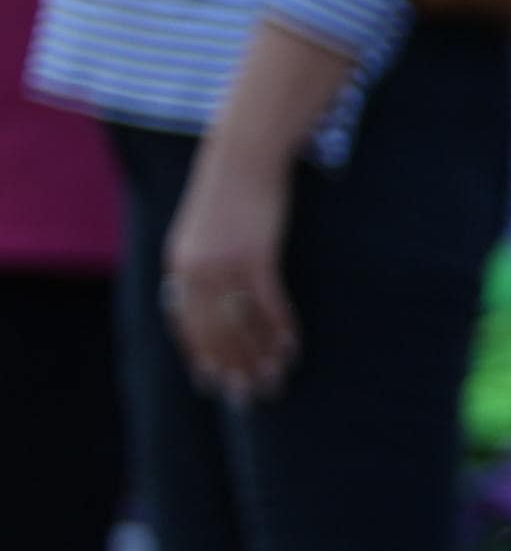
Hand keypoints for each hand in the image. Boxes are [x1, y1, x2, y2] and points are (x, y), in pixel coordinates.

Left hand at [159, 161, 296, 403]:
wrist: (244, 154)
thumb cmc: (230, 190)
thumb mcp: (204, 229)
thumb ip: (203, 263)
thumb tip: (212, 297)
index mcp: (180, 266)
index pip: (186, 324)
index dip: (201, 356)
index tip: (212, 383)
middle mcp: (196, 271)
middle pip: (214, 331)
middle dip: (232, 367)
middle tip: (248, 396)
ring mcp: (225, 265)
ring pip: (241, 324)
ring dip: (259, 356)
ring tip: (276, 379)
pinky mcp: (256, 257)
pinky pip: (268, 304)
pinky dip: (280, 329)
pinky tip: (292, 347)